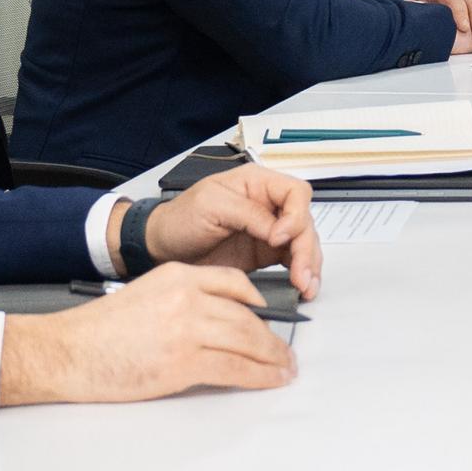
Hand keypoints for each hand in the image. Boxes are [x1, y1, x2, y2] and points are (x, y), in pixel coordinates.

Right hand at [0, 265, 294, 404]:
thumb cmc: (98, 331)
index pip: (235, 283)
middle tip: (286, 351)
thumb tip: (218, 321)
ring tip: (285, 368)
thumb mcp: (145, 295)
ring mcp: (188, 329)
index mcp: (177, 275)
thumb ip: (183, 300)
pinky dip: (260, 376)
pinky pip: (236, 368)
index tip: (272, 316)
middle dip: (273, 336)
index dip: (260, 303)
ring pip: (248, 340)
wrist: (67, 352)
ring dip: (273, 357)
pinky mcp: (184, 362)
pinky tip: (270, 379)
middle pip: (248, 315)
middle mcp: (188, 297)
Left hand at [141, 162, 321, 300]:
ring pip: (304, 243)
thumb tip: (281, 230)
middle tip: (302, 274)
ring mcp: (269, 230)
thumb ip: (249, 213)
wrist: (162, 247)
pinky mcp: (266, 253)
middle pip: (305, 221)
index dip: (296, 215)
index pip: (295, 192)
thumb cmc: (180, 219)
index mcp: (257, 184)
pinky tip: (303, 287)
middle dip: (306, 249)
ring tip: (306, 287)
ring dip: (309, 265)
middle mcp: (268, 205)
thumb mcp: (211, 206)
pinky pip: (293, 261)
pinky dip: (301, 273)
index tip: (279, 238)